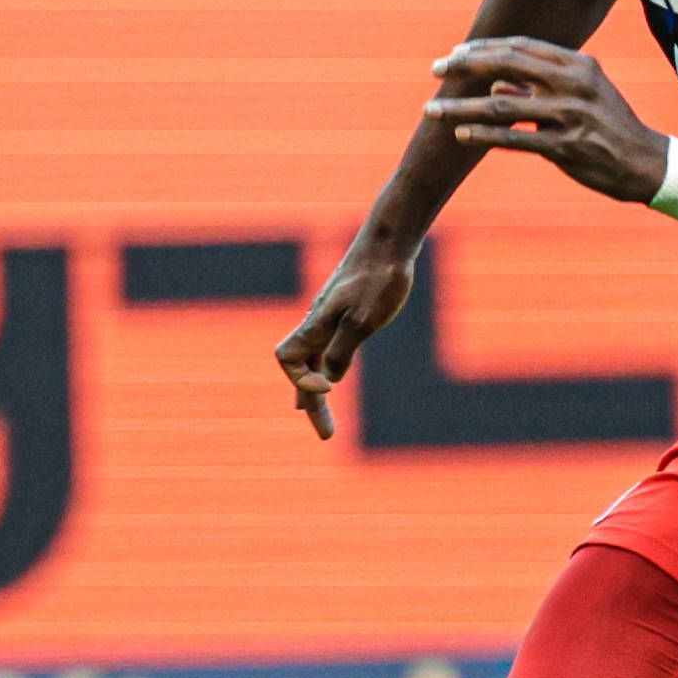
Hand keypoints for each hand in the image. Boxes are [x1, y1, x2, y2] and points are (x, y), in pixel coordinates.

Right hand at [274, 239, 414, 440]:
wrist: (391, 240)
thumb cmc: (378, 278)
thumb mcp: (363, 320)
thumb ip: (341, 351)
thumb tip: (328, 379)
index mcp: (316, 323)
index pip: (287, 359)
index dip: (301, 380)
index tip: (330, 387)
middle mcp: (317, 321)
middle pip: (301, 368)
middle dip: (312, 402)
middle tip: (327, 436)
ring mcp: (329, 315)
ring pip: (312, 358)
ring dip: (315, 387)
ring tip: (315, 413)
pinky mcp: (345, 310)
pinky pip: (326, 345)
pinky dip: (324, 366)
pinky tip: (331, 374)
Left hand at [422, 37, 665, 196]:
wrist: (645, 162)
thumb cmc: (608, 126)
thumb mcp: (580, 95)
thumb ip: (536, 88)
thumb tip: (494, 87)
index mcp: (577, 64)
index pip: (520, 47)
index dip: (483, 49)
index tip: (454, 55)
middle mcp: (572, 83)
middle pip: (506, 65)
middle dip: (465, 67)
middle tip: (434, 71)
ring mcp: (568, 115)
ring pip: (502, 107)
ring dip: (461, 108)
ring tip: (431, 111)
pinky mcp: (565, 147)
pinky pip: (515, 139)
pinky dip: (484, 136)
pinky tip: (460, 135)